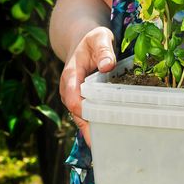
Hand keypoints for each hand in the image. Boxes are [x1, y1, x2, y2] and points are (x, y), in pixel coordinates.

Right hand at [59, 26, 116, 146]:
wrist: (83, 41)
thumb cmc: (92, 39)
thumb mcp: (99, 37)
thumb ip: (104, 50)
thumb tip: (108, 65)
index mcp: (70, 76)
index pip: (72, 99)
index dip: (83, 112)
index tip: (97, 123)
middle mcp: (69, 91)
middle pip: (77, 115)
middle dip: (91, 130)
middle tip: (109, 145)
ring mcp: (75, 98)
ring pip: (83, 119)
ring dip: (96, 131)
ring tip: (113, 145)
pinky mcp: (83, 101)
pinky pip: (89, 116)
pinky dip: (99, 125)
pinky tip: (113, 135)